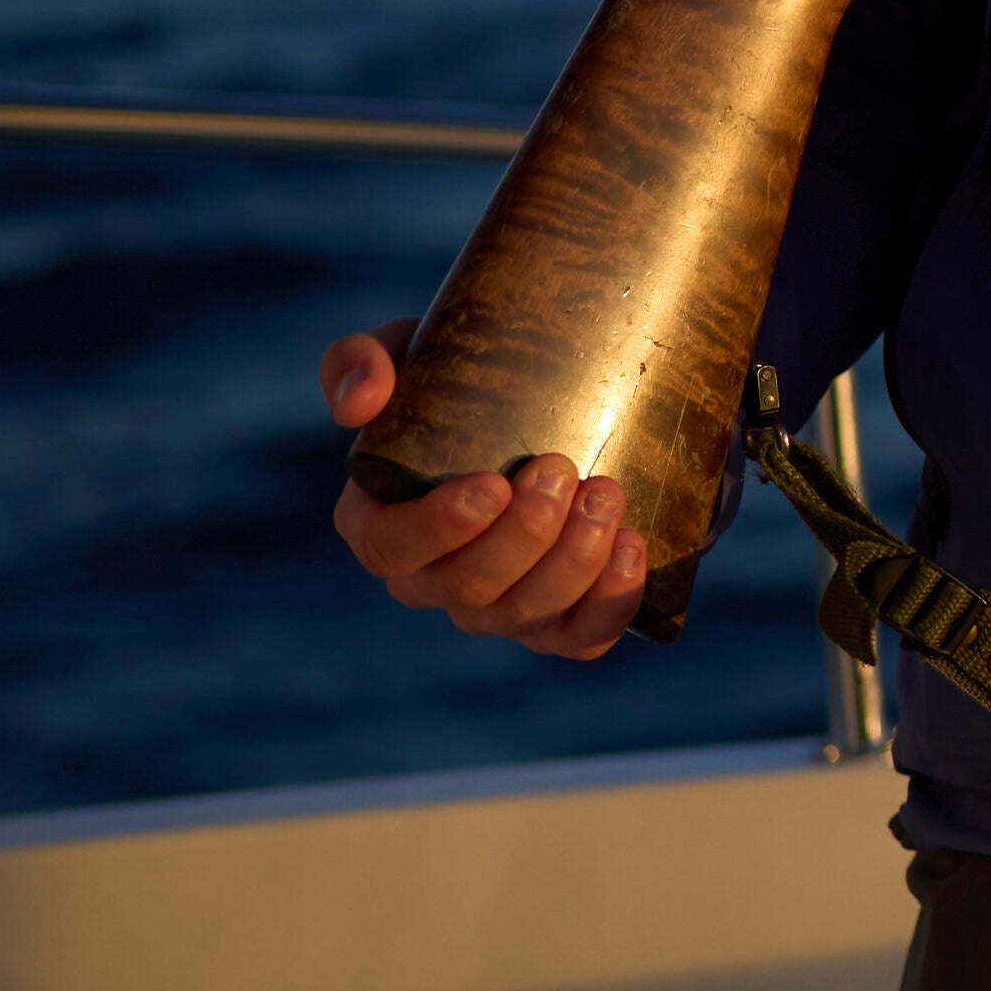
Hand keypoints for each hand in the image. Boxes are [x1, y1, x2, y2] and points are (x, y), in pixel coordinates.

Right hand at [321, 320, 649, 661]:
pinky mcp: (557, 620)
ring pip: (526, 615)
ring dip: (575, 560)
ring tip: (609, 494)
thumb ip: (359, 362)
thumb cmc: (463, 378)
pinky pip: (579, 638)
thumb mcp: (407, 352)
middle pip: (467, 588)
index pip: (389, 550)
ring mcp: (495, 608)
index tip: (492, 485)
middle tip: (566, 470)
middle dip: (525, 536)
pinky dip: (610, 602)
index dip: (438, 529)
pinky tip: (631, 547)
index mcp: (380, 523)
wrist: (558, 400)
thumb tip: (359, 403)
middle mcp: (431, 579)